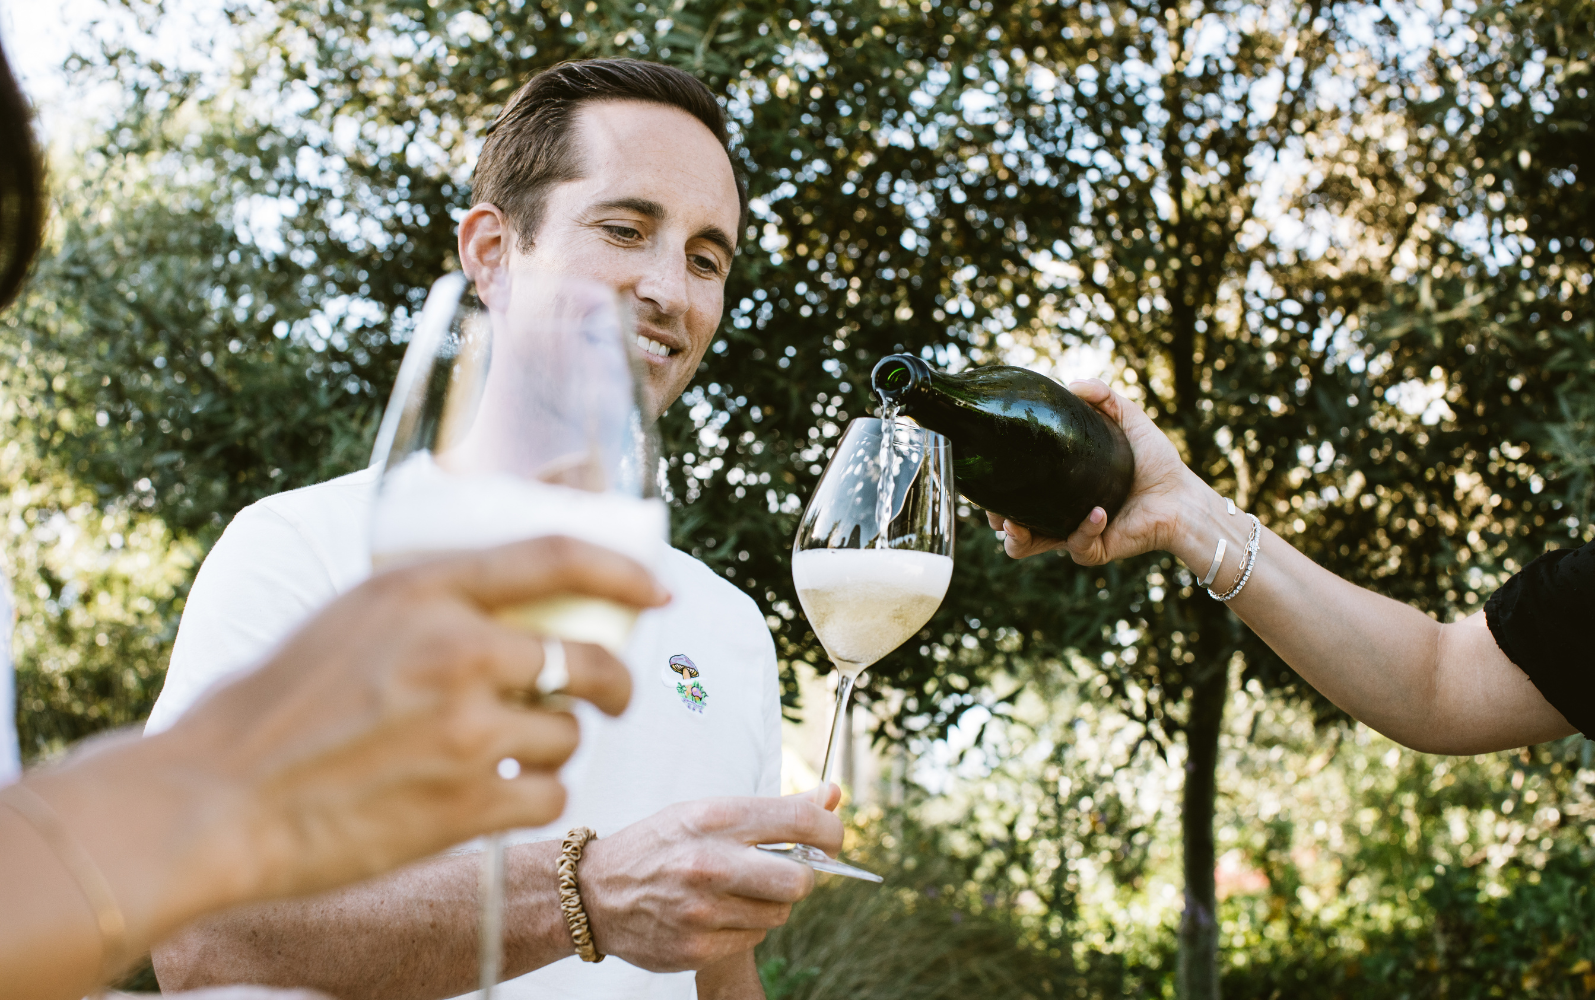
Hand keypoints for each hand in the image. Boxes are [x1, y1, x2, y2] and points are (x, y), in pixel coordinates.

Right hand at [153, 536, 664, 914]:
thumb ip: (432, 600)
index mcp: (423, 589)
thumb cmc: (277, 706)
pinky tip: (499, 797)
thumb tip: (515, 599)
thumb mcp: (350, 613)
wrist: (221, 798)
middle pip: (588, 661)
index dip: (622, 571)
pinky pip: (550, 796)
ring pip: (568, 734)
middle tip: (612, 695)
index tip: (659, 589)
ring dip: (554, 746)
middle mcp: (456, 651)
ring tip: (505, 753)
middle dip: (614, 683)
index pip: (555, 557)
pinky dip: (536, 798)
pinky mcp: (465, 803)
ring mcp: (465, 730)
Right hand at [580, 792, 843, 970]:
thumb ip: (774, 809)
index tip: (832, 838)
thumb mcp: (708, 811)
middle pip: (800, 880)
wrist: (595, 891)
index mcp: (717, 818)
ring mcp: (703, 910)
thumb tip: (834, 795)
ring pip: (779, 914)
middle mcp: (712, 863)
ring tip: (741, 890)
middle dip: (805, 877)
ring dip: (772, 903)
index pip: (801, 820)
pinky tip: (719, 912)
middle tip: (791, 872)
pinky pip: (752, 939)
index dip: (831, 831)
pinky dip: (746, 927)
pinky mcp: (697, 947)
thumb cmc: (660, 844)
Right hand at [987, 377, 1198, 563]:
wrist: (1182, 495)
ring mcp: (1073, 534)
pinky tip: (1098, 511)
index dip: (994, 489)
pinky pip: (1077, 546)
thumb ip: (1103, 396)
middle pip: (1009, 528)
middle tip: (996, 508)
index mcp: (1058, 488)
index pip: (1014, 492)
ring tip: (1016, 524)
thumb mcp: (1127, 420)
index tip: (987, 478)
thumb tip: (1071, 383)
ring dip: (1017, 538)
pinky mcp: (1095, 549)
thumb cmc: (1155, 461)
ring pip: (1026, 549)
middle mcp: (1058, 514)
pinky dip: (1084, 528)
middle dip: (995, 519)